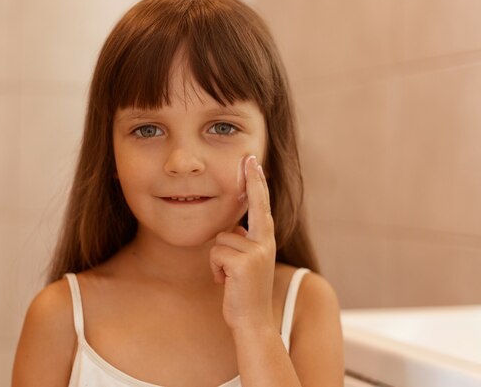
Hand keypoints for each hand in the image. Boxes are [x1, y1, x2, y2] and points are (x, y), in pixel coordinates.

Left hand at [209, 155, 276, 332]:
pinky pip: (216, 252)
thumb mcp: (248, 264)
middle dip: (252, 181)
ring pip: (221, 238)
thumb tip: (234, 228)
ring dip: (217, 258)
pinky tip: (224, 282)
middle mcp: (265, 243)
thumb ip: (244, 243)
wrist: (252, 322)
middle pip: (254, 206)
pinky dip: (214, 268)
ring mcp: (256, 252)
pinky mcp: (243, 263)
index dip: (257, 183)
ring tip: (228, 277)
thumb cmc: (244, 293)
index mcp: (266, 242)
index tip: (252, 161)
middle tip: (248, 157)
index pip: (261, 206)